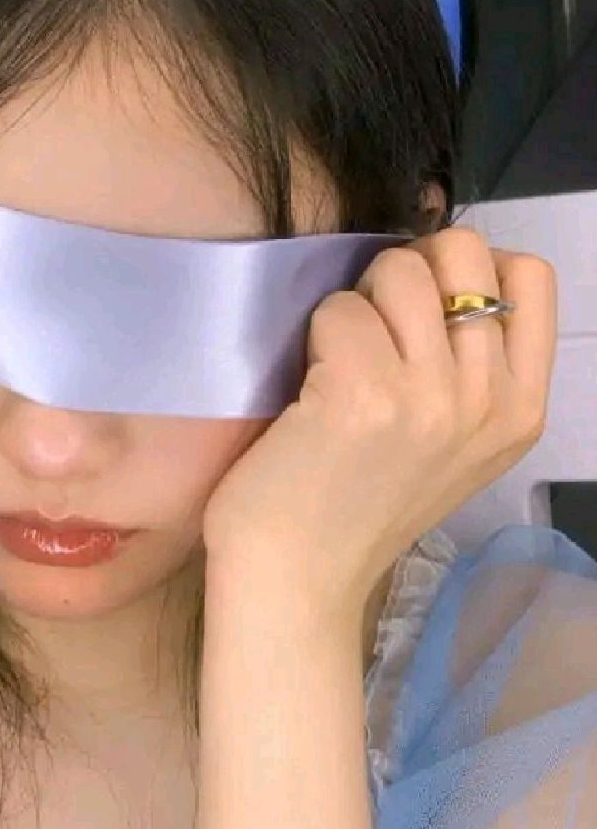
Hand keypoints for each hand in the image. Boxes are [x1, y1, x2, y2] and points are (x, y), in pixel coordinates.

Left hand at [201, 225, 557, 616]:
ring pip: (397, 272)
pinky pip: (339, 309)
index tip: (420, 303)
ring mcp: (431, 396)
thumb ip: (467, 369)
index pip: (529, 276)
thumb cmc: (358, 504)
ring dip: (354, 302)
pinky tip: (310, 388)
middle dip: (405, 269)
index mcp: (521, 409)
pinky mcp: (363, 393)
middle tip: (371, 323)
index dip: (465, 267)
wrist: (299, 577)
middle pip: (463, 252)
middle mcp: (489, 400)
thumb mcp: (451, 444)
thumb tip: (435, 277)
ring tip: (336, 359)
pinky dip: (316, 334)